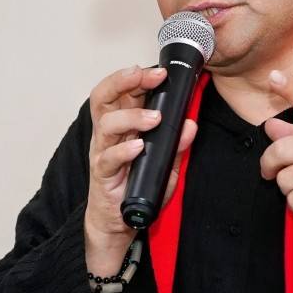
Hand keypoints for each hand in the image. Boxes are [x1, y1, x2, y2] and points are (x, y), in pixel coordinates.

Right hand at [85, 63, 197, 251]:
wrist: (118, 220)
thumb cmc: (136, 186)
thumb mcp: (164, 163)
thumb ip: (176, 144)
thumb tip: (190, 124)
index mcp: (121, 124)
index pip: (122, 91)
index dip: (136, 77)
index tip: (159, 72)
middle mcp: (108, 134)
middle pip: (104, 97)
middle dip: (125, 81)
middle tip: (150, 77)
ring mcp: (102, 152)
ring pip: (106, 124)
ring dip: (132, 116)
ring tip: (154, 119)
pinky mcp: (102, 173)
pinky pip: (108, 158)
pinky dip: (124, 150)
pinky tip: (138, 147)